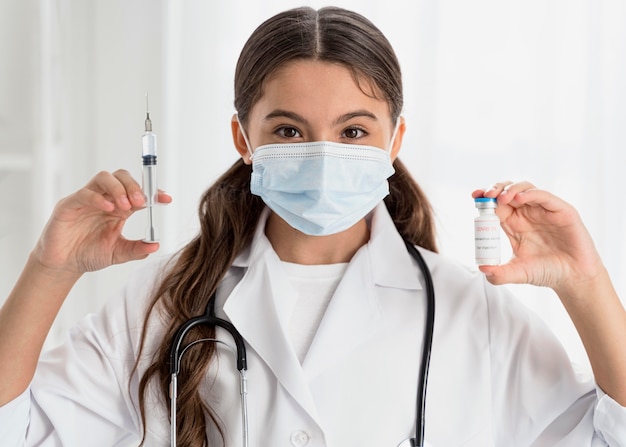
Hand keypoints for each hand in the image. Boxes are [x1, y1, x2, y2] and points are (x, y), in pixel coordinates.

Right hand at [33, 170, 171, 275]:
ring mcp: (87, 200)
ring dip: (118, 188)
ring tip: (126, 205)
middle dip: (134, 186)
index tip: (166, 199)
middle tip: (141, 202)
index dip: (153, 192)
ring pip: (103, 178)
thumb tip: (156, 245)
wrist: (64, 265)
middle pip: (121, 177)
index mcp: (119, 208)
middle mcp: (105, 199)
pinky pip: (84, 193)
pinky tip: (108, 208)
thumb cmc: (89, 254)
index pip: (138, 192)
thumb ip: (136, 249)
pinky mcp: (69, 205)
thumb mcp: (118, 254)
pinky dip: (98, 198)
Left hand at [472, 181, 603, 295]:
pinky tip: (519, 199)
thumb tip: (481, 269)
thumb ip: (499, 274)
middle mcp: (528, 214)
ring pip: (526, 188)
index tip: (475, 196)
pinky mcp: (562, 211)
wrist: (572, 278)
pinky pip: (545, 196)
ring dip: (511, 189)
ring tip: (501, 198)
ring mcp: (544, 211)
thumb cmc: (546, 272)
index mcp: (514, 224)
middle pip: (508, 191)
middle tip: (486, 195)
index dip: (485, 198)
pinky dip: (531, 194)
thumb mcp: (517, 273)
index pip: (496, 205)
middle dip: (495, 189)